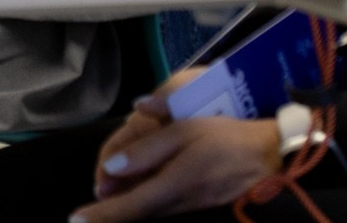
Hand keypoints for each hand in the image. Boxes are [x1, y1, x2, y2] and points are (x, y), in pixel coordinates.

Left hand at [72, 91, 281, 222]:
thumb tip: (111, 169)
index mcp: (172, 185)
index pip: (127, 206)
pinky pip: (163, 212)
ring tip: (104, 205)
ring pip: (148, 215)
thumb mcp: (185, 131)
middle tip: (84, 216)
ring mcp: (190, 210)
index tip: (74, 220)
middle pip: (135, 215)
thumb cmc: (226, 139)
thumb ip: (146, 150)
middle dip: (108, 216)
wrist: (272, 158)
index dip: (99, 215)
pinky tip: (136, 199)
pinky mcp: (199, 209)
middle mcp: (178, 205)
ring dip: (125, 212)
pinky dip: (144, 208)